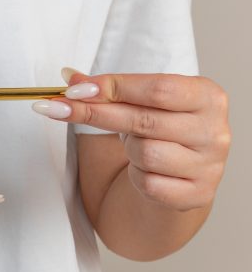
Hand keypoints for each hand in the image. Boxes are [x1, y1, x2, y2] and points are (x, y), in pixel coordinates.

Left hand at [33, 71, 230, 210]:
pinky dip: (136, 176)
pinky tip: (144, 171)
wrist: (180, 178)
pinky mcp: (197, 195)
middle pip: (144, 119)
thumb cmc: (158, 132)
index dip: (113, 87)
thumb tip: (70, 77)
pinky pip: (148, 183)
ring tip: (135, 147)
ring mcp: (210, 166)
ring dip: (128, 149)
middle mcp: (215, 130)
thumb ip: (108, 90)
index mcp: (208, 97)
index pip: (157, 88)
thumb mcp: (139, 104)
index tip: (73, 88)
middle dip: (96, 113)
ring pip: (145, 153)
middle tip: (57, 108)